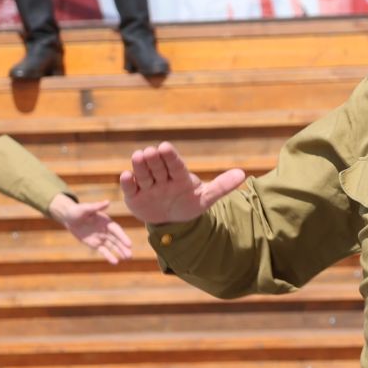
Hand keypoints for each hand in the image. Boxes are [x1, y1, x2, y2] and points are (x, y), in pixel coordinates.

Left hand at [49, 194, 132, 264]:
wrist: (69, 218)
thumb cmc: (78, 211)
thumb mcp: (86, 208)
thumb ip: (96, 206)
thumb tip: (107, 202)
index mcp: (106, 222)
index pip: (116, 230)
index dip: (123, 237)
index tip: (129, 244)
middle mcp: (106, 230)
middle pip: (117, 240)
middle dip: (123, 247)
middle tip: (130, 255)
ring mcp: (101, 238)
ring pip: (112, 246)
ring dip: (120, 252)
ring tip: (127, 259)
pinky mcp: (96, 244)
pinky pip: (104, 251)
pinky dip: (109, 256)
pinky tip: (115, 262)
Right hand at [120, 141, 247, 224]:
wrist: (173, 220)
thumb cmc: (189, 203)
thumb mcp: (206, 198)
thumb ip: (222, 186)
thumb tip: (243, 174)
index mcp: (179, 175)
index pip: (175, 164)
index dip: (170, 157)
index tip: (166, 147)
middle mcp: (162, 177)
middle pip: (157, 167)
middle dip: (154, 160)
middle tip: (151, 152)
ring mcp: (147, 186)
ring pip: (143, 174)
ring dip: (140, 166)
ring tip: (138, 156)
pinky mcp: (134, 197)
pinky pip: (129, 189)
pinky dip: (126, 183)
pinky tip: (125, 176)